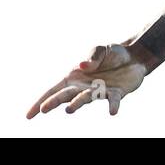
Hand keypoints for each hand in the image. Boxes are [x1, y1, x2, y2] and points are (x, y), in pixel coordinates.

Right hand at [27, 43, 145, 118]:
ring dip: (77, 104)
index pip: (54, 90)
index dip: (41, 102)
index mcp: (75, 77)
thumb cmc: (113, 53)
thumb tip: (83, 65)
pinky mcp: (115, 94)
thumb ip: (92, 56)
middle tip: (43, 110)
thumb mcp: (101, 49)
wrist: (135, 57)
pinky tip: (112, 112)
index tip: (29, 115)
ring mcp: (99, 92)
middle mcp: (84, 87)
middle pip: (64, 96)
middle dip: (53, 102)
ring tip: (69, 110)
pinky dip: (112, 106)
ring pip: (84, 99)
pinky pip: (112, 101)